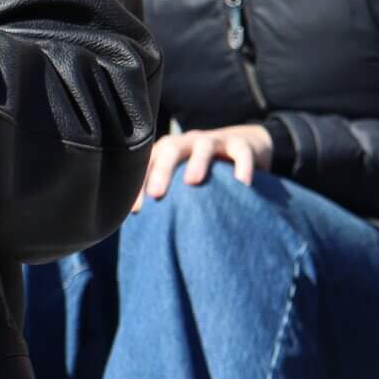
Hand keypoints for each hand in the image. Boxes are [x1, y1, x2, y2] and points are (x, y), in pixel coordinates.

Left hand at [133, 123, 271, 209]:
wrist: (242, 144)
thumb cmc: (202, 171)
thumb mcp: (182, 181)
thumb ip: (167, 198)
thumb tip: (147, 237)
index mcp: (168, 151)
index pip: (148, 164)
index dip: (140, 185)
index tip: (136, 211)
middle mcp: (188, 143)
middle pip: (171, 150)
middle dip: (162, 171)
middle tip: (156, 194)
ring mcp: (214, 141)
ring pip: (203, 146)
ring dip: (197, 162)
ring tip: (192, 182)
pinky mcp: (241, 144)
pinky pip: (241, 152)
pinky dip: (242, 166)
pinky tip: (242, 184)